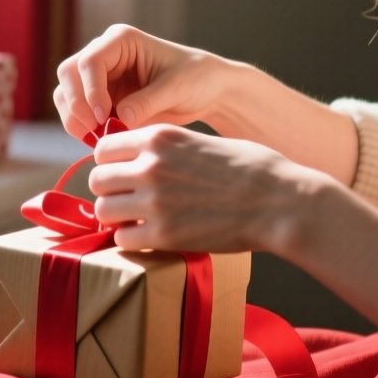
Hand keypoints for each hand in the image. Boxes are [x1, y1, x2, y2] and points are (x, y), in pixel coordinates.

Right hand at [52, 24, 233, 140]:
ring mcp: (97, 77)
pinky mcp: (97, 99)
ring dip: (73, 117)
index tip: (105, 116)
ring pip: (66, 93)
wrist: (205, 91)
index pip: (89, 61)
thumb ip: (147, 102)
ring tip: (94, 139)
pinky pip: (76, 112)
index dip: (91, 89)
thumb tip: (118, 118)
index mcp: (121, 41)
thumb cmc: (195, 79)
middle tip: (93, 131)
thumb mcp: (176, 88)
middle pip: (69, 74)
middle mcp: (103, 55)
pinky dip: (80, 127)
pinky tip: (97, 142)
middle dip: (76, 104)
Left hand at [87, 123, 323, 254]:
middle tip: (127, 201)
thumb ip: (167, 148)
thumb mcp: (202, 142)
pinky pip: (123, 238)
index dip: (110, 164)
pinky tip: (148, 237)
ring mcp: (154, 200)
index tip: (122, 175)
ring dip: (116, 217)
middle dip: (109, 191)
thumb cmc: (252, 170)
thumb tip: (143, 157)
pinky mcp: (164, 234)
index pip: (104, 149)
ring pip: (103, 210)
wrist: (280, 202)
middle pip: (97, 179)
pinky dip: (131, 240)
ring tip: (135, 221)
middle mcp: (149, 166)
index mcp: (159, 137)